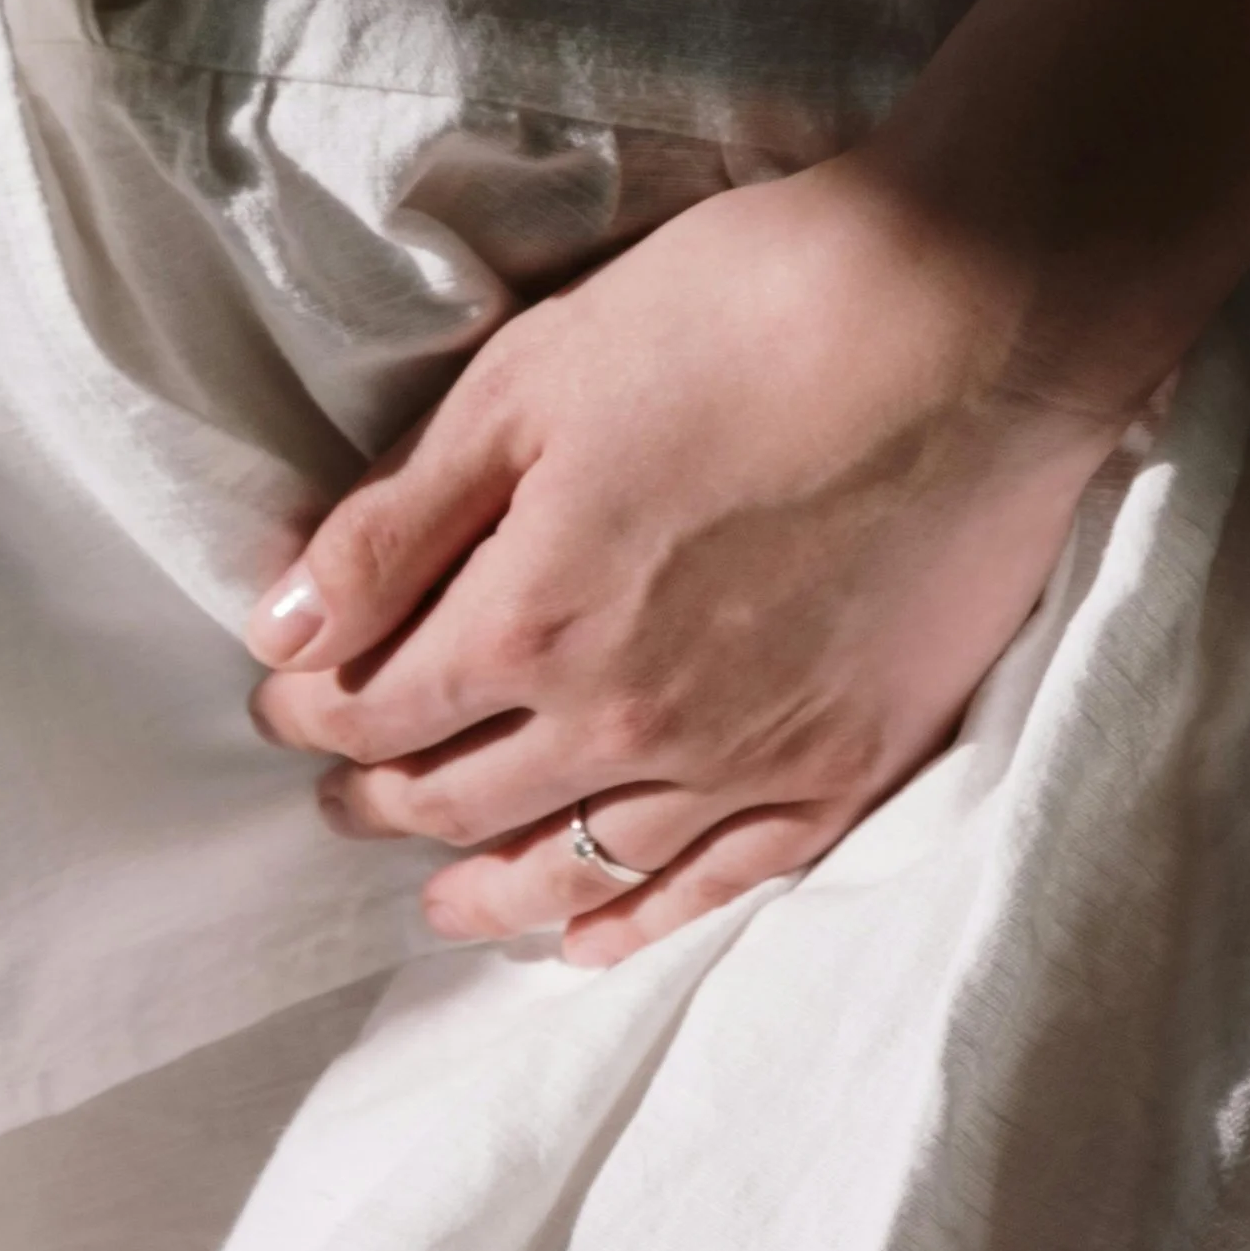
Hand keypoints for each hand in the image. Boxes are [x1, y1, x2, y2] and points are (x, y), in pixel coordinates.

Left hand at [245, 156, 1126, 965]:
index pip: (377, 705)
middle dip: (382, 798)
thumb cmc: (742, 312)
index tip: (287, 699)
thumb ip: (399, 520)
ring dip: (488, 888)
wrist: (968, 318)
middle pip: (463, 798)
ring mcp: (742, 759)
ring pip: (577, 866)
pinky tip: (593, 938)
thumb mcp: (531, 377)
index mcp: (531, 621)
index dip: (314, 706)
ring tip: (439, 898)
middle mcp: (624, 722)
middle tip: (342, 791)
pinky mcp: (846, 765)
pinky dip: (636, 922)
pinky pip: (717, 885)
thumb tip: (281, 630)